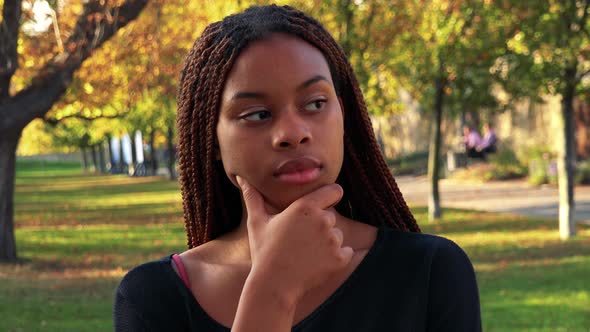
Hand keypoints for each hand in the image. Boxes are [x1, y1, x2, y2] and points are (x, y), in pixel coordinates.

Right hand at [236, 176, 353, 305]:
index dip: (331, 195)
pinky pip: (345, 252)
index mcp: (305, 207)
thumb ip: (253, 197)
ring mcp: (333, 240)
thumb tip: (240, 177)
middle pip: (331, 216)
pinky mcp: (340, 259)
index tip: (324, 203)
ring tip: (306, 253)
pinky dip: (336, 258)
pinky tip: (316, 263)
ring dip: (327, 243)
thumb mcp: (256, 222)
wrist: (273, 285)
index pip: (334, 191)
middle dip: (320, 225)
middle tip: (301, 240)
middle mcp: (322, 220)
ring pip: (337, 235)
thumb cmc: (263, 251)